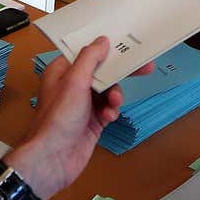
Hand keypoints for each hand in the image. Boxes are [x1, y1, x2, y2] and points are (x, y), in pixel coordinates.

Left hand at [5, 36, 124, 198]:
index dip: (106, 49)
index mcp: (62, 71)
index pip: (87, 53)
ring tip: (113, 103)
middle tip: (145, 68)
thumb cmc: (59, 117)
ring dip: (115, 96)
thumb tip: (102, 40)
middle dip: (119, 74)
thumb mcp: (74, 81)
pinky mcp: (92, 121)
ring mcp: (82, 104)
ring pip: (108, 91)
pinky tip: (108, 118)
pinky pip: (108, 109)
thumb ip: (90, 59)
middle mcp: (71, 85)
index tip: (127, 44)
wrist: (54, 159)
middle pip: (102, 72)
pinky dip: (111, 111)